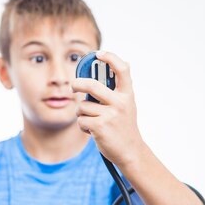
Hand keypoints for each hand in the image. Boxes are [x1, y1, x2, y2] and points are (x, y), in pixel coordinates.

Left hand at [72, 50, 143, 166]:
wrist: (130, 151)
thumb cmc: (124, 126)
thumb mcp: (127, 105)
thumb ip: (119, 89)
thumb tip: (119, 64)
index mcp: (127, 95)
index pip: (122, 69)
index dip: (110, 58)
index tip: (99, 54)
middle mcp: (120, 103)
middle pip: (91, 85)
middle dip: (77, 84)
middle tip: (73, 85)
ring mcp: (110, 115)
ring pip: (82, 106)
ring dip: (82, 114)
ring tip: (92, 120)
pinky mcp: (99, 127)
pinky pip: (81, 120)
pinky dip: (83, 126)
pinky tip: (93, 130)